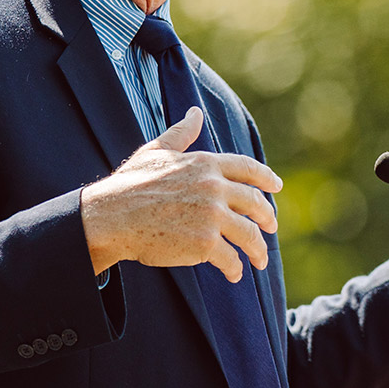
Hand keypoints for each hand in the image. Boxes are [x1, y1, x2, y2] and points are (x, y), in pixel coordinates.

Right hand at [80, 107, 282, 281]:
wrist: (112, 216)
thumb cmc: (130, 183)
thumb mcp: (157, 150)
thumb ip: (181, 133)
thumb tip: (195, 112)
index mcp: (206, 163)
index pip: (248, 168)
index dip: (266, 178)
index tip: (277, 187)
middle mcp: (214, 187)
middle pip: (255, 203)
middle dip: (267, 218)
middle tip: (271, 228)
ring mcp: (212, 216)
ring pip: (248, 234)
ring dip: (258, 249)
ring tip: (259, 260)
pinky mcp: (204, 243)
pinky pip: (230, 258)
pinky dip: (235, 268)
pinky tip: (234, 274)